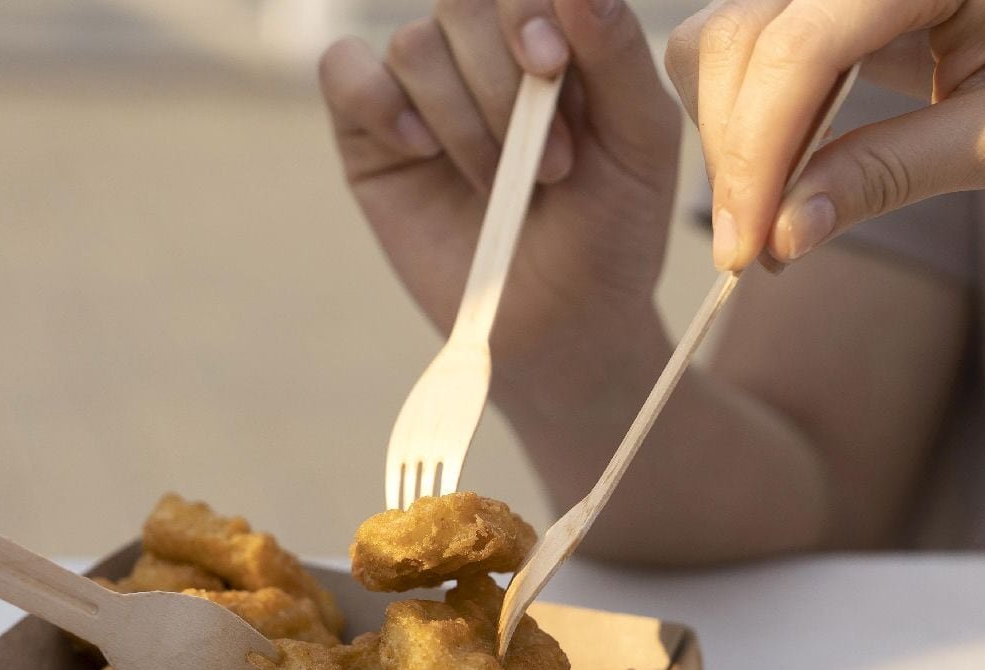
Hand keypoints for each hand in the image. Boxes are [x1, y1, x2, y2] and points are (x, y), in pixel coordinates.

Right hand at [319, 0, 680, 388]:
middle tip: (551, 164)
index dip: (528, 10)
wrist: (559, 323)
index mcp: (553, 34)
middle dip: (503, 82)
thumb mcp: (639, 143)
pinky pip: (345, 71)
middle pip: (463, 2)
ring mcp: (422, 88)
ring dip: (463, 119)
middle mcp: (484, 49)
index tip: (552, 68)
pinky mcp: (369, 131)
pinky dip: (380, 103)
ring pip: (416, 45)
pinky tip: (420, 151)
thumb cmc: (609, 232)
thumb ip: (618, 54)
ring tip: (501, 184)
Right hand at [667, 0, 984, 267]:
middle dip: (740, 153)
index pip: (806, 45)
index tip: (750, 248)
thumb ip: (888, 175)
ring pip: (728, 38)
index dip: (763, 151)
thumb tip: (782, 235)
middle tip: (757, 253)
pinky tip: (781, 168)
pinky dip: (744, 114)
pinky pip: (744, 42)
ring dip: (732, 135)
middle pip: (748, 37)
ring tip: (771, 216)